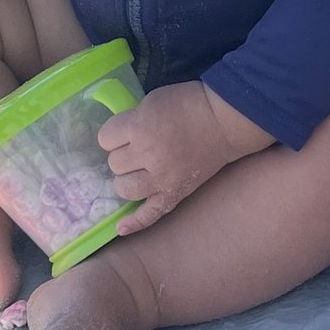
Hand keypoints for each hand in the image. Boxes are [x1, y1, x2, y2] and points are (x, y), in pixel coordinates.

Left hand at [96, 80, 271, 233]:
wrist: (224, 121)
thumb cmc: (188, 104)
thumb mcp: (152, 101)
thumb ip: (133, 120)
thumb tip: (118, 139)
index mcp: (140, 127)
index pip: (105, 138)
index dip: (114, 134)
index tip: (127, 131)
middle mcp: (147, 155)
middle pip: (114, 163)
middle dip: (124, 154)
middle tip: (141, 147)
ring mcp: (161, 179)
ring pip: (124, 188)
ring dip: (128, 179)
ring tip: (139, 171)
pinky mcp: (175, 194)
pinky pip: (151, 214)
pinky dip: (135, 223)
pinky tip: (121, 228)